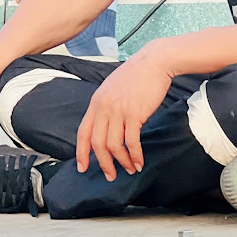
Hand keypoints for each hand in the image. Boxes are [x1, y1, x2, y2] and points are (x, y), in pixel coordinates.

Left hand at [76, 51, 171, 179]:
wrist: (155, 61)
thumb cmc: (138, 73)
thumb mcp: (113, 86)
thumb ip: (107, 104)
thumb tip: (108, 123)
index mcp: (97, 101)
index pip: (83, 132)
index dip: (82, 152)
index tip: (83, 167)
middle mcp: (104, 107)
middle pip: (97, 143)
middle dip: (103, 163)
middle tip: (110, 175)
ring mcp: (119, 111)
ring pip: (114, 146)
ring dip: (121, 161)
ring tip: (130, 169)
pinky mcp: (135, 114)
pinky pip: (132, 141)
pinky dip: (135, 155)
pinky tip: (139, 161)